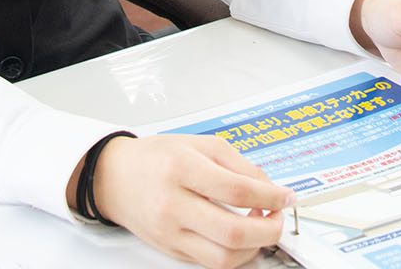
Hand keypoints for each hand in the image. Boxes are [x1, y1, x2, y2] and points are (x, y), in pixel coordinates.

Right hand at [81, 133, 292, 267]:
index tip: (286, 196)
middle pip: (233, 232)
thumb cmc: (155, 158)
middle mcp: (174, 204)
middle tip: (278, 217)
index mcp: (182, 169)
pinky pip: (210, 262)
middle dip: (269, 229)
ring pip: (224, 257)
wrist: (114, 178)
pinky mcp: (171, 250)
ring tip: (260, 228)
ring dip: (254, 247)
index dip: (271, 196)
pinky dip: (234, 253)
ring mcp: (171, 232)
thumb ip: (239, 164)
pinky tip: (241, 237)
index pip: (237, 191)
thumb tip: (270, 187)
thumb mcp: (199, 144)